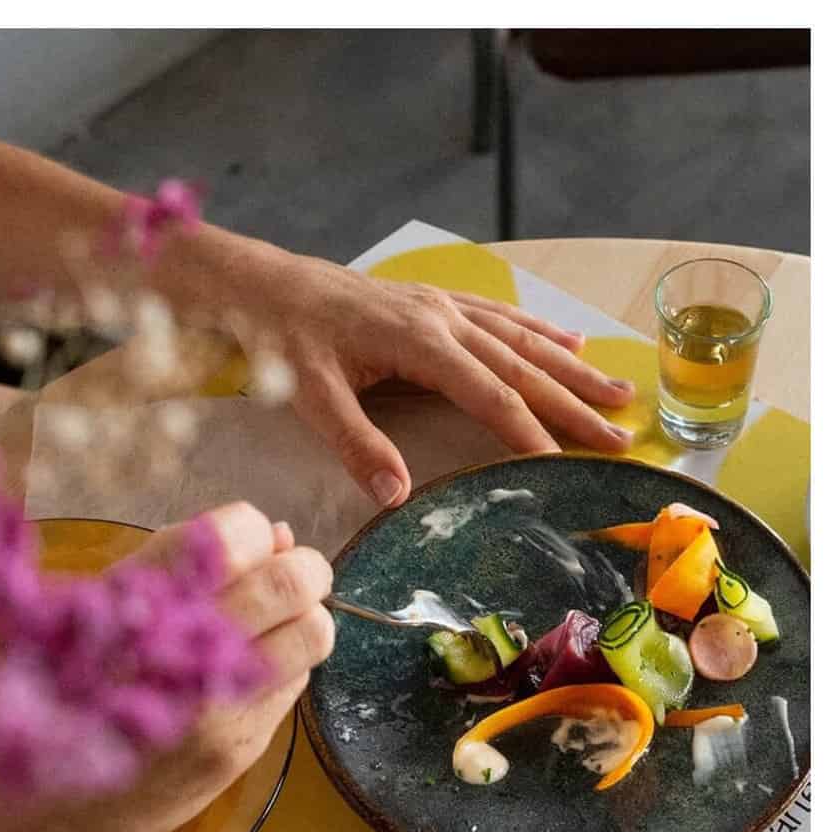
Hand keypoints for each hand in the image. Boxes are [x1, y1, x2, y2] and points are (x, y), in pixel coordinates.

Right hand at [0, 502, 333, 831]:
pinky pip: (296, 683)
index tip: (235, 546)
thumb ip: (178, 566)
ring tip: (264, 631)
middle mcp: (177, 648)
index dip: (248, 531)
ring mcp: (215, 705)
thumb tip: (279, 535)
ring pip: (314, 631)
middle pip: (292, 579)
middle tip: (276, 580)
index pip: (239, 532)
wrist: (33, 814)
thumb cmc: (50, 695)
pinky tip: (236, 677)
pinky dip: (282, 668)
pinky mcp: (237, 749)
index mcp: (131, 597)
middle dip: (298, 569)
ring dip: (300, 621)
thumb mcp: (88, 609)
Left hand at [168, 232, 635, 506]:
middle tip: (622, 437)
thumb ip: (355, 444)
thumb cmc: (282, 337)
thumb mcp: (308, 396)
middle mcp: (441, 318)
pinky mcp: (433, 301)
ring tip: (620, 395)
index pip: (488, 393)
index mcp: (418, 341)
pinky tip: (572, 341)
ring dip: (573, 368)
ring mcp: (441, 305)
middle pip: (522, 366)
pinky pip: (500, 316)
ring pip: (522, 338)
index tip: (565, 464)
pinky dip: (539, 331)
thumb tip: (396, 495)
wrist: (263, 282)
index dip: (529, 431)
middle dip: (574, 403)